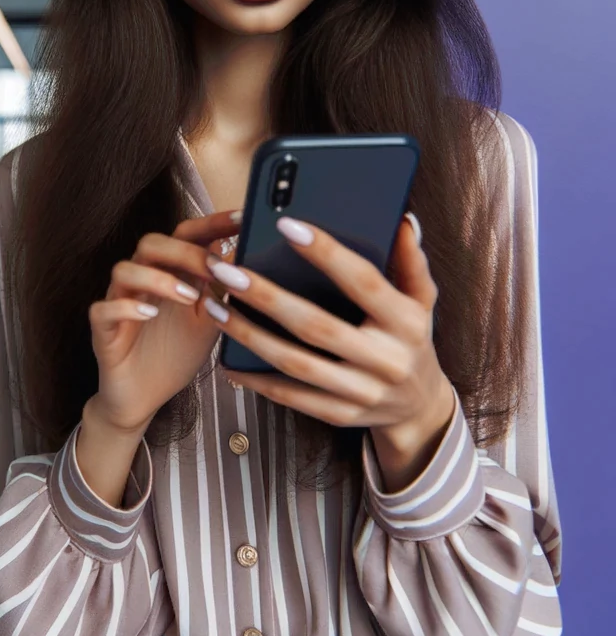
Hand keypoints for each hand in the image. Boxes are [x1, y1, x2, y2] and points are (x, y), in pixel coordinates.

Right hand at [88, 209, 241, 434]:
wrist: (144, 397)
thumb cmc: (176, 354)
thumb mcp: (211, 321)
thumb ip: (225, 291)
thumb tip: (252, 260)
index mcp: (169, 273)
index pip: (187, 235)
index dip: (213, 223)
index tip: (243, 218)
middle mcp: (142, 281)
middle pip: (152, 243)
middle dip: (185, 251)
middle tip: (215, 267)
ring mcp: (120, 302)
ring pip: (125, 270)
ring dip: (158, 278)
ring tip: (188, 296)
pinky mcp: (103, 330)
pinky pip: (104, 309)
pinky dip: (126, 307)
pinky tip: (150, 313)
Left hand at [205, 214, 455, 490]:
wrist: (420, 409)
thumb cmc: (411, 339)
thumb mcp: (422, 301)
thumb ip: (410, 261)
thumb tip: (401, 220)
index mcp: (405, 323)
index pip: (363, 282)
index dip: (326, 253)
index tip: (286, 225)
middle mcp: (385, 360)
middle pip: (316, 326)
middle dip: (266, 296)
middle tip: (226, 270)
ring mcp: (361, 392)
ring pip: (294, 363)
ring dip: (248, 335)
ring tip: (213, 306)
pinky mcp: (340, 415)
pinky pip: (290, 397)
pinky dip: (256, 379)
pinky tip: (226, 359)